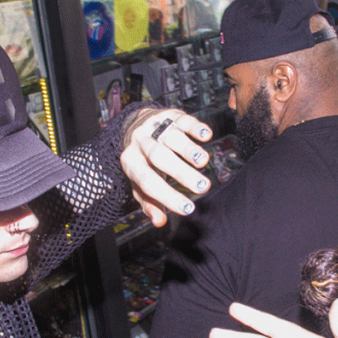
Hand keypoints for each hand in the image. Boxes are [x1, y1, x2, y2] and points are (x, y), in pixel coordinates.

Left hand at [120, 109, 211, 226]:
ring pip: (171, 136)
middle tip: (202, 186)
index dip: (167, 196)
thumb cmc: (141, 161)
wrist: (134, 125)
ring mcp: (154, 126)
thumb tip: (159, 222)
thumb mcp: (139, 183)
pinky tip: (206, 135)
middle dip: (181, 172)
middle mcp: (140, 142)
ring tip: (203, 161)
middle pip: (160, 157)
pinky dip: (195, 127)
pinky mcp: (169, 114)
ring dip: (188, 149)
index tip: (188, 209)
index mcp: (131, 162)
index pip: (148, 181)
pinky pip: (182, 119)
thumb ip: (149, 202)